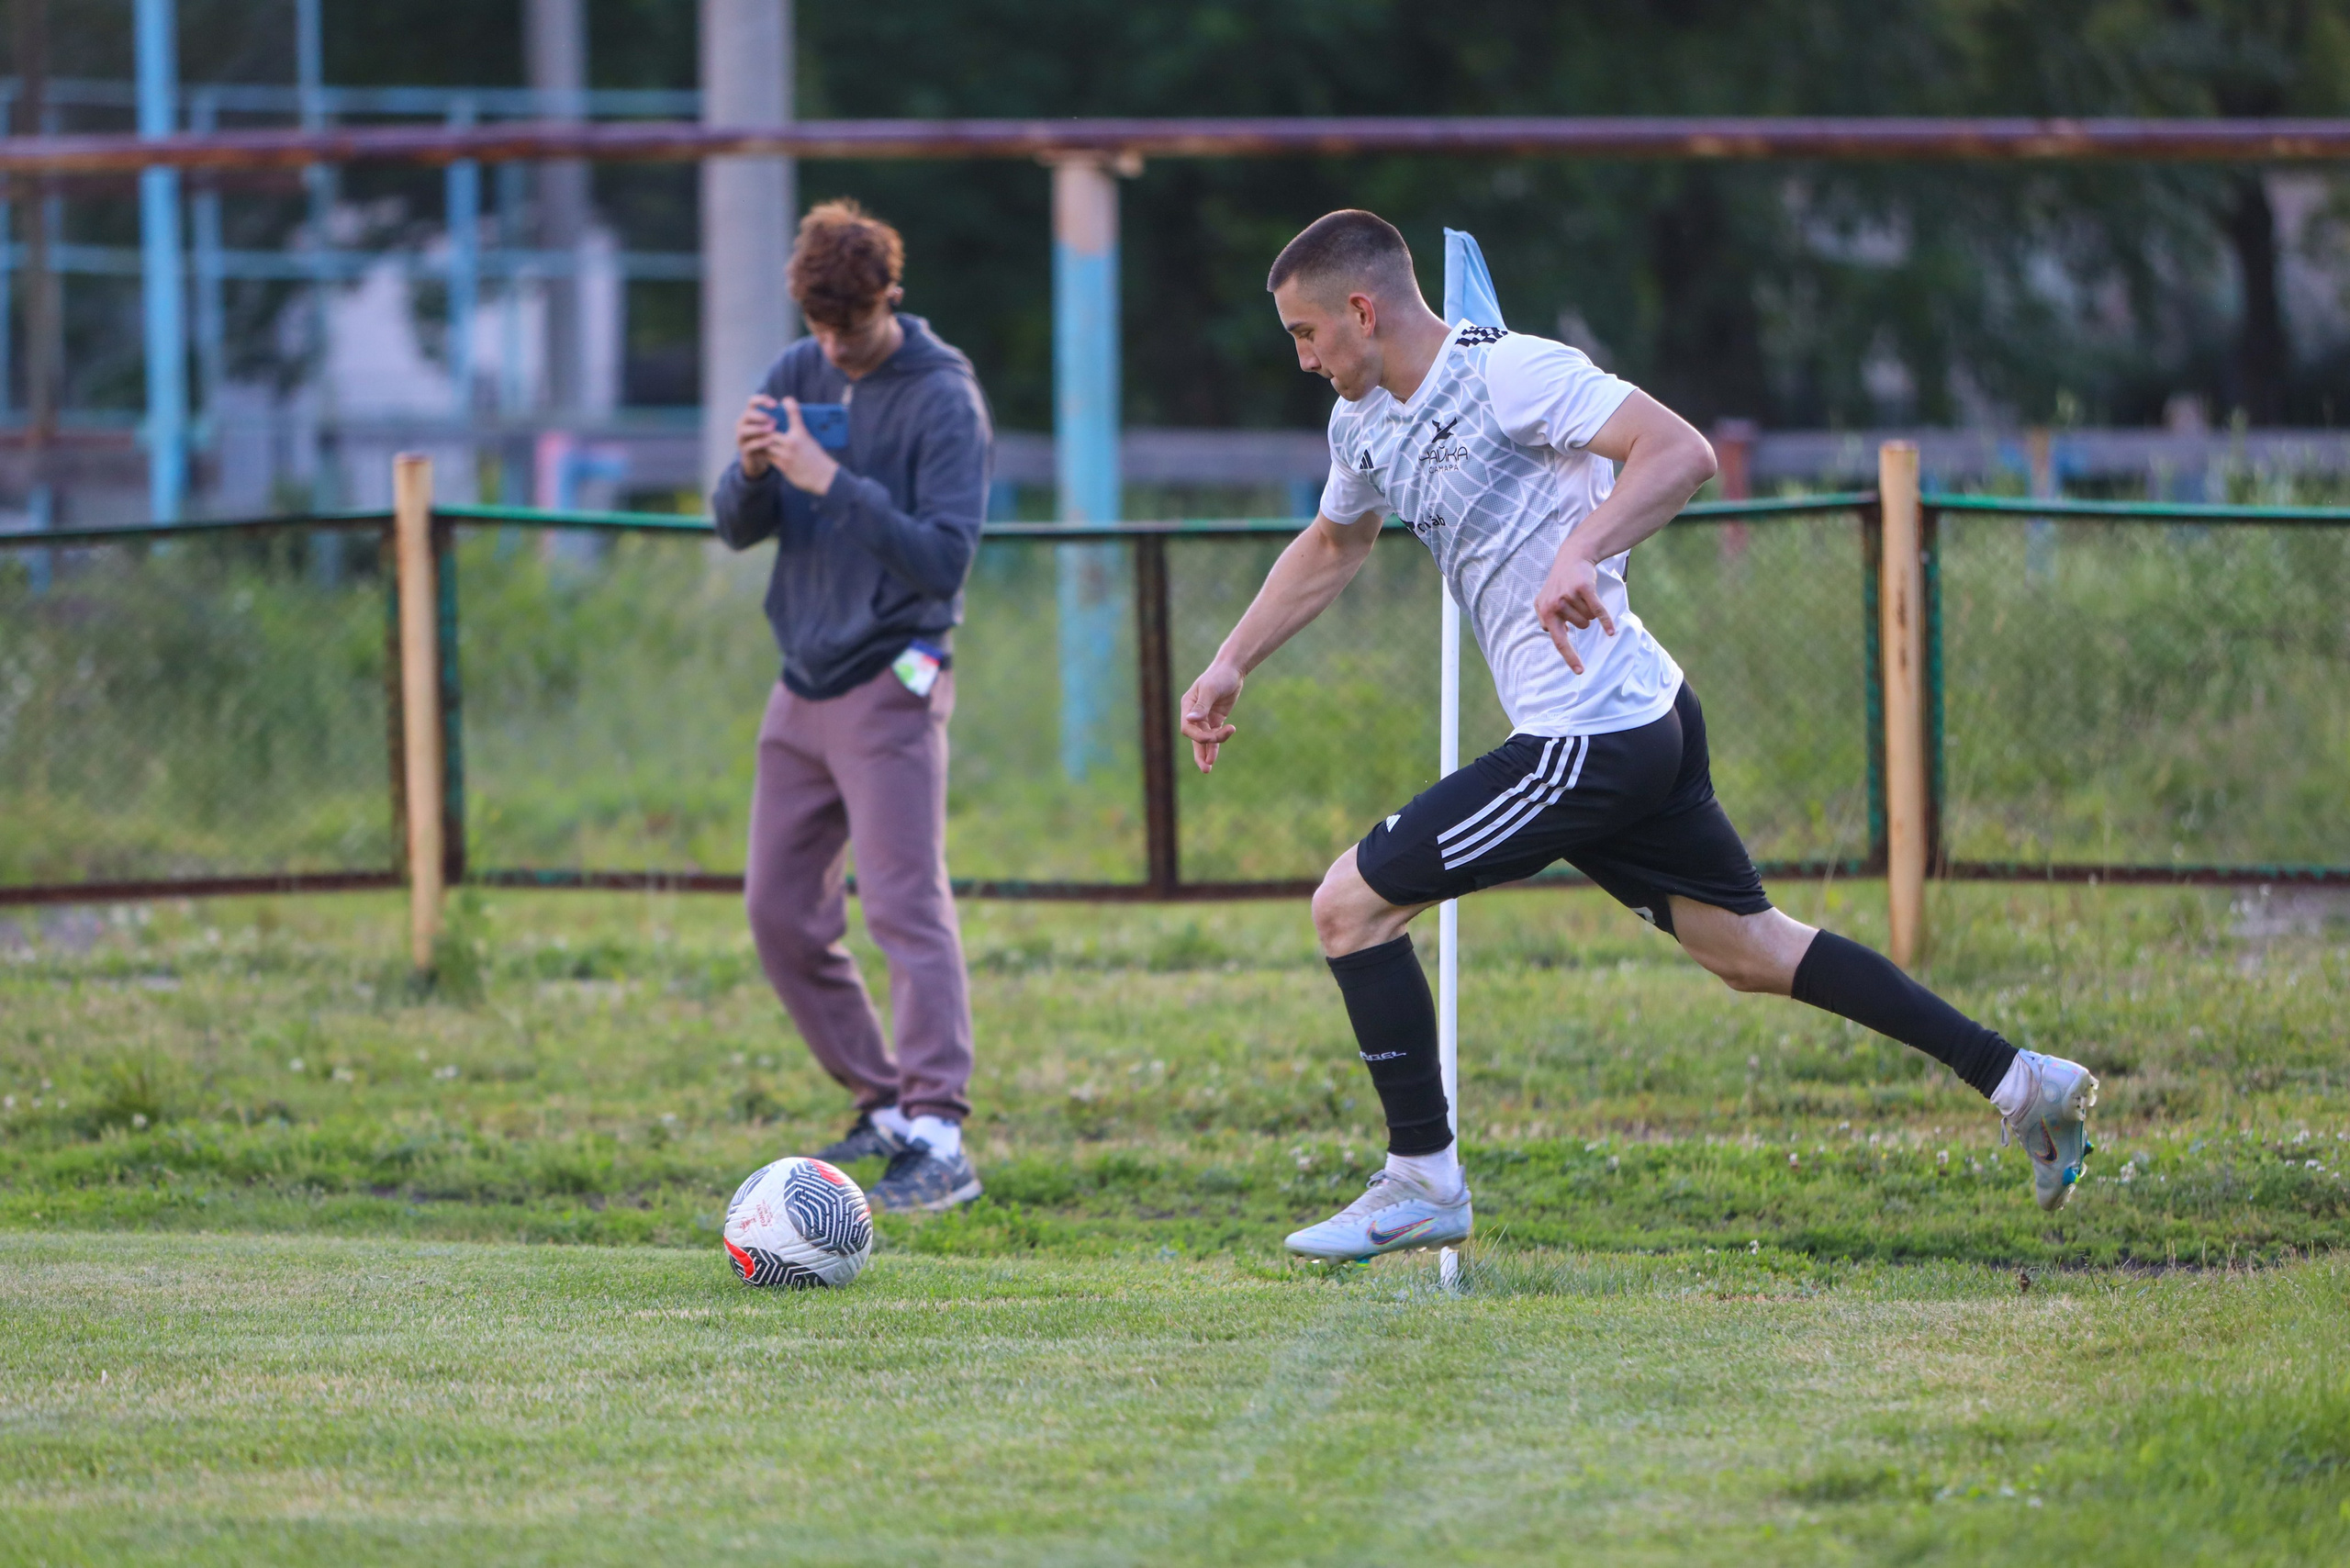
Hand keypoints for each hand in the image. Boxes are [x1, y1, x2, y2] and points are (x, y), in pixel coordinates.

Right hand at [735, 395, 778, 477]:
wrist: (759, 459)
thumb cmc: (768, 439)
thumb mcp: (773, 427)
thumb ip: (778, 416)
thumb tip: (791, 403)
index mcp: (750, 414)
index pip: (752, 401)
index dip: (762, 400)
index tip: (775, 405)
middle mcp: (743, 423)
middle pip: (747, 415)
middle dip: (760, 416)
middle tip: (774, 421)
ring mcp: (741, 437)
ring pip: (745, 430)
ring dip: (758, 429)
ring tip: (772, 429)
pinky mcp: (743, 449)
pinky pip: (749, 445)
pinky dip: (759, 442)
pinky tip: (770, 441)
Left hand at [765, 396, 842, 495]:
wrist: (822, 477)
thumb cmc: (816, 457)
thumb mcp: (810, 440)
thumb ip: (799, 432)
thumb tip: (790, 424)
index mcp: (802, 434)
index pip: (794, 414)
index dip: (789, 405)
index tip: (785, 401)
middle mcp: (793, 442)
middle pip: (771, 430)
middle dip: (764, 428)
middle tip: (759, 425)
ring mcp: (786, 454)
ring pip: (766, 443)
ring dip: (762, 440)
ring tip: (758, 437)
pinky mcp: (782, 465)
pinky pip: (767, 456)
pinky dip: (763, 452)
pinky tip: (761, 449)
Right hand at [1179, 659, 1244, 772]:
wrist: (1232, 669)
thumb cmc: (1219, 676)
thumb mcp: (1211, 689)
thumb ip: (1202, 705)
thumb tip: (1191, 720)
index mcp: (1188, 706)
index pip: (1188, 728)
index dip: (1199, 737)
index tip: (1214, 737)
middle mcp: (1194, 714)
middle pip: (1194, 737)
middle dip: (1199, 753)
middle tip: (1206, 768)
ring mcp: (1205, 718)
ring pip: (1203, 740)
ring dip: (1206, 753)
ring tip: (1207, 769)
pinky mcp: (1215, 719)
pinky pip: (1213, 736)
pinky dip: (1214, 746)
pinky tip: (1213, 759)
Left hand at [1535, 546, 1615, 675]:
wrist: (1572, 558)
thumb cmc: (1561, 583)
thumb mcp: (1546, 599)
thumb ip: (1547, 617)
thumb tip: (1551, 633)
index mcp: (1545, 612)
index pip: (1559, 641)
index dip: (1571, 657)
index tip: (1580, 671)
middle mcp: (1554, 605)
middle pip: (1580, 628)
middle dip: (1584, 618)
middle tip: (1578, 603)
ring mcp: (1568, 597)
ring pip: (1589, 619)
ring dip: (1590, 610)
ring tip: (1582, 596)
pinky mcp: (1583, 589)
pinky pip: (1598, 611)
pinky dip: (1606, 621)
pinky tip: (1612, 631)